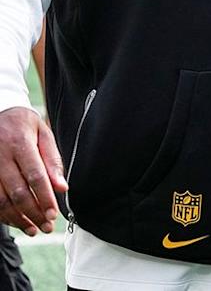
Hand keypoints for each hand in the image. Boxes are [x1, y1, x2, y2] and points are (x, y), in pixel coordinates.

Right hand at [0, 107, 66, 234]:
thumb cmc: (23, 124)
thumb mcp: (43, 133)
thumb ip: (52, 160)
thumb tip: (62, 187)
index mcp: (19, 142)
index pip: (35, 176)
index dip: (44, 198)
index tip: (53, 214)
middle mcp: (0, 155)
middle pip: (17, 192)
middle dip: (33, 213)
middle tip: (46, 227)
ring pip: (0, 200)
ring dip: (17, 218)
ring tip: (32, 229)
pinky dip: (2, 214)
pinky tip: (15, 221)